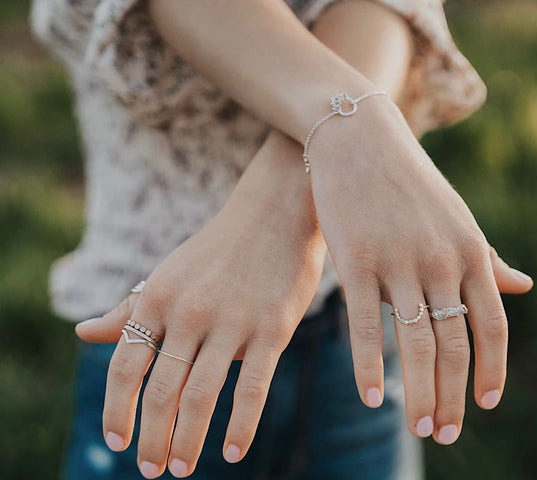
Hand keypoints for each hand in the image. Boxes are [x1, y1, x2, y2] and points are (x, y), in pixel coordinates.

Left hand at [75, 131, 325, 477]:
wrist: (277, 211)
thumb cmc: (219, 248)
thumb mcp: (169, 274)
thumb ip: (129, 308)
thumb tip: (83, 333)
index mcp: (158, 297)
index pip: (127, 366)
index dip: (117, 411)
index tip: (116, 444)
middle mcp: (190, 312)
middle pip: (161, 391)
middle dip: (152, 438)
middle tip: (153, 471)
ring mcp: (232, 321)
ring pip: (201, 395)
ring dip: (188, 440)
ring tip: (183, 469)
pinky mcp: (272, 328)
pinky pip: (253, 387)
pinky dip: (240, 426)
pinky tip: (232, 452)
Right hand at [307, 98, 532, 444]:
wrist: (360, 138)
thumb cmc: (410, 184)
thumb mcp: (458, 219)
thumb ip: (487, 259)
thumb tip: (525, 287)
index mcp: (470, 251)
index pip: (492, 326)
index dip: (492, 370)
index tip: (485, 405)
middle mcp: (442, 260)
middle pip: (457, 345)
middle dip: (454, 396)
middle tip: (445, 434)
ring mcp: (399, 261)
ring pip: (417, 344)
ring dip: (422, 394)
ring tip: (421, 428)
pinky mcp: (357, 260)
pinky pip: (368, 326)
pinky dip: (370, 367)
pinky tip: (371, 398)